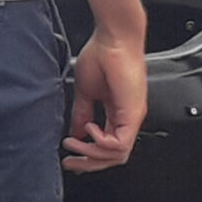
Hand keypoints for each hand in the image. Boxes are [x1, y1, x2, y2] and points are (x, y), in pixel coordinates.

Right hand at [63, 25, 147, 171]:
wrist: (113, 37)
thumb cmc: (103, 54)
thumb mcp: (86, 92)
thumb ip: (81, 114)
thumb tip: (75, 134)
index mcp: (119, 113)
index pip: (108, 147)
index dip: (88, 157)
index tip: (69, 158)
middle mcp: (128, 118)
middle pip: (113, 157)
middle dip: (88, 164)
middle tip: (70, 162)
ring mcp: (132, 116)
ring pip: (117, 155)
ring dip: (91, 155)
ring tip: (74, 144)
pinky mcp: (132, 113)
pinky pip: (119, 144)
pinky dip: (100, 143)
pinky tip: (89, 129)